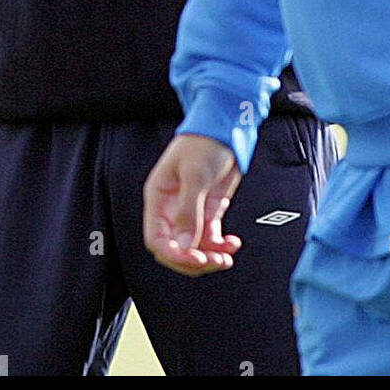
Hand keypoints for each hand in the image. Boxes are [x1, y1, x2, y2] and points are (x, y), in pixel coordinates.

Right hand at [143, 133, 242, 276]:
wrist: (228, 127)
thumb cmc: (205, 141)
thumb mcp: (195, 174)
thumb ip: (189, 211)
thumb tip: (184, 245)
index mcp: (159, 198)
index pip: (157, 239)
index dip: (173, 254)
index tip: (194, 259)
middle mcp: (172, 208)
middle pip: (176, 248)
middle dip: (194, 260)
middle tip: (214, 262)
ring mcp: (191, 210)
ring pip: (194, 247)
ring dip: (210, 256)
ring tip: (226, 257)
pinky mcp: (209, 209)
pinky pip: (211, 237)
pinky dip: (221, 245)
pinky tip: (232, 244)